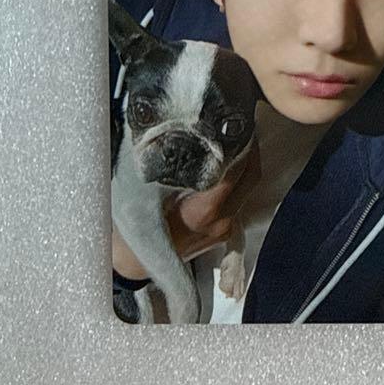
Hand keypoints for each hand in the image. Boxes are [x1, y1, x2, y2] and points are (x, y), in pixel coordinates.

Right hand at [111, 137, 261, 280]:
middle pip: (250, 178)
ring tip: (234, 140)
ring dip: (244, 165)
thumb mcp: (149, 191)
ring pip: (246, 190)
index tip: (240, 123)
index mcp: (205, 210)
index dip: (242, 144)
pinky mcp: (223, 233)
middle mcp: (221, 220)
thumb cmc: (136, 225)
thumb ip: (173, 166)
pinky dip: (235, 182)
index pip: (237, 169)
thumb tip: (187, 134)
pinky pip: (236, 201)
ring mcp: (224, 229)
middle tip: (244, 125)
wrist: (132, 262)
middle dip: (251, 149)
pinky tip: (223, 166)